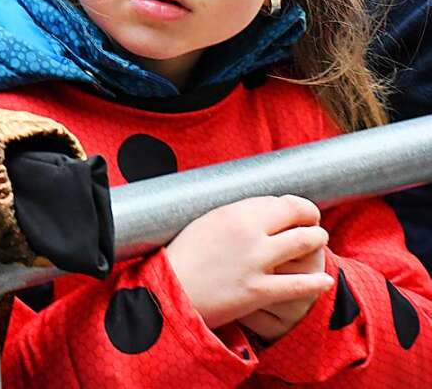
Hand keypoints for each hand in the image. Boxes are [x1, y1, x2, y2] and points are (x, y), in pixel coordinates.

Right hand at [166, 195, 333, 329]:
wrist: (169, 293)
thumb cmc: (182, 256)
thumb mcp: (206, 222)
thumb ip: (235, 215)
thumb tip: (261, 211)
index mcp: (234, 213)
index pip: (280, 201)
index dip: (295, 204)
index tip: (297, 209)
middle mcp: (249, 234)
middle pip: (297, 217)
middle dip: (312, 219)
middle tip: (314, 223)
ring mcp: (256, 263)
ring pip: (304, 244)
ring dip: (317, 241)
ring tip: (320, 242)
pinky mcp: (259, 291)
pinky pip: (299, 285)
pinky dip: (317, 282)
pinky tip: (326, 281)